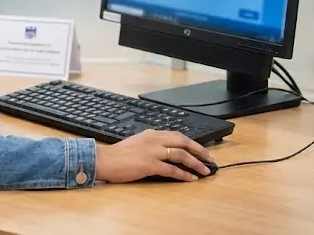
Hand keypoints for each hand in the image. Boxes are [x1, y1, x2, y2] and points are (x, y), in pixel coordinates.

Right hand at [95, 130, 212, 182]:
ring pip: (181, 155)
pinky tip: (191, 179)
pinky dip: (183, 174)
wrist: (104, 160)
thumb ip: (152, 144)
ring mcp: (152, 152)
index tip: (201, 150)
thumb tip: (166, 151)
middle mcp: (154, 140)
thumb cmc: (118, 154)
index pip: (177, 135)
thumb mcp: (137, 142)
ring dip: (195, 163)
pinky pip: (171, 169)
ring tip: (204, 171)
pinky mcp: (149, 165)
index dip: (192, 143)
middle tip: (210, 159)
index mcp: (152, 134)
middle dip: (199, 150)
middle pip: (183, 142)